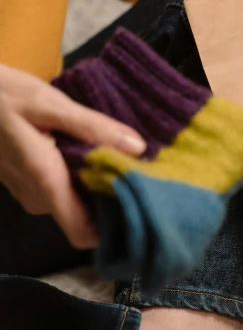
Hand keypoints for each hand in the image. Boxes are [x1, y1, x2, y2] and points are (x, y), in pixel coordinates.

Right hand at [0, 64, 145, 248]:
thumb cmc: (2, 95)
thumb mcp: (48, 103)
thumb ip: (92, 127)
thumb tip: (137, 147)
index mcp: (46, 183)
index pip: (83, 234)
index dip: (114, 226)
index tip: (141, 202)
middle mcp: (38, 199)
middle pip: (86, 218)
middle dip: (112, 197)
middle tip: (138, 170)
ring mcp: (31, 194)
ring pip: (77, 205)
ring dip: (97, 185)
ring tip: (118, 157)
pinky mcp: (29, 185)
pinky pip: (64, 192)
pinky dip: (81, 178)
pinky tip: (93, 153)